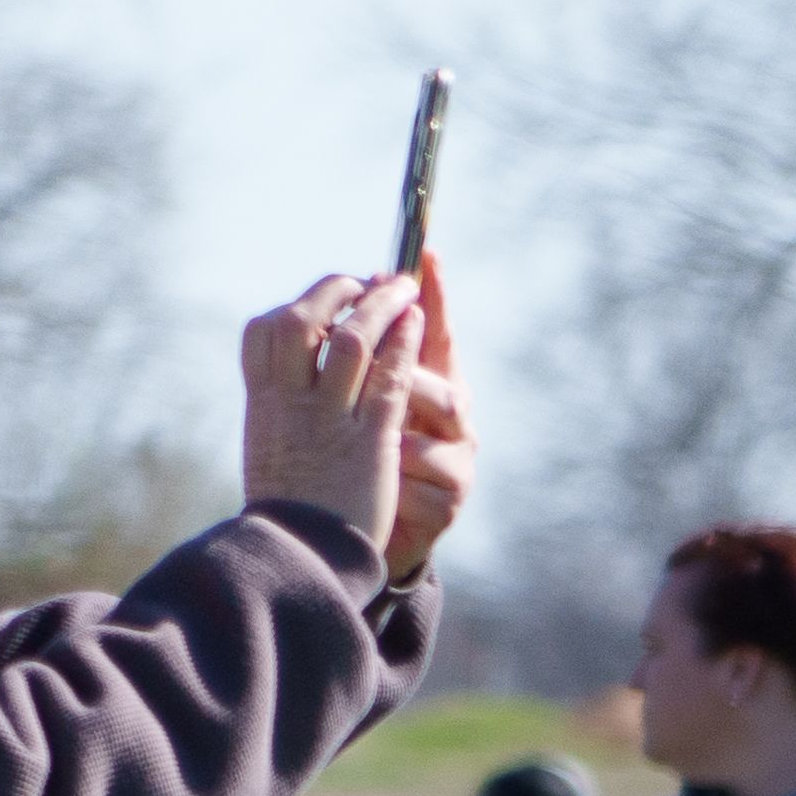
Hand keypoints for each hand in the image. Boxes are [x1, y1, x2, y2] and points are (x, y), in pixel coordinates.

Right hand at [237, 267, 427, 557]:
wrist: (302, 558)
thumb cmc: (290, 508)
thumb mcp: (269, 447)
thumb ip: (280, 407)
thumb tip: (293, 374)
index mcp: (260, 404)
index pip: (263, 332)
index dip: (297, 306)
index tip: (324, 298)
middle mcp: (288, 403)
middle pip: (305, 322)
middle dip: (338, 291)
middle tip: (367, 281)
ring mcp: (328, 418)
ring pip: (353, 341)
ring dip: (381, 306)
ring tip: (404, 288)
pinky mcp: (369, 439)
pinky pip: (389, 377)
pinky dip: (404, 342)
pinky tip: (417, 323)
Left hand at [381, 252, 473, 580]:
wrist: (350, 541)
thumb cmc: (353, 463)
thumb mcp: (350, 405)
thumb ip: (355, 360)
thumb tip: (340, 295)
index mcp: (428, 388)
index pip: (435, 332)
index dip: (435, 294)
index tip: (426, 254)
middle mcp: (451, 418)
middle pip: (439, 375)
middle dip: (402, 360)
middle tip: (371, 349)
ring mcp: (455, 458)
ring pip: (441, 412)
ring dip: (395, 415)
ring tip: (360, 427)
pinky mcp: (450, 501)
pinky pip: (422, 469)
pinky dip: (394, 468)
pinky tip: (376, 474)